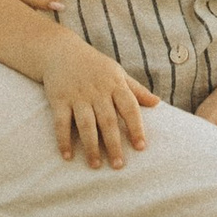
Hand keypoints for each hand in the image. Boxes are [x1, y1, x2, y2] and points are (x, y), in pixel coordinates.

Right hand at [43, 44, 157, 171]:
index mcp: (115, 84)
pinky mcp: (59, 99)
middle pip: (108, 121)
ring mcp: (77, 95)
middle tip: (118, 165)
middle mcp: (97, 91)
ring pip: (86, 124)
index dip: (136, 127)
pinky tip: (67, 156)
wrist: (60, 50)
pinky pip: (61, 122)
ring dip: (90, 146)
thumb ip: (136, 90)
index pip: (129, 108)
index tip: (141, 147)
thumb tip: (158, 103)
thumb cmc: (94, 65)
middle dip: (113, 144)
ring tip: (95, 165)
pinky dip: (63, 140)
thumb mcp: (117, 72)